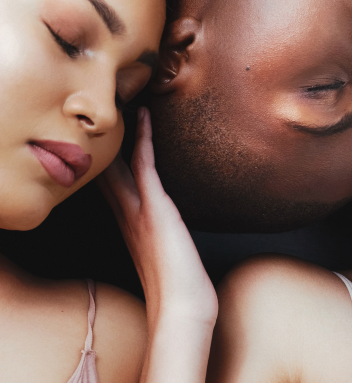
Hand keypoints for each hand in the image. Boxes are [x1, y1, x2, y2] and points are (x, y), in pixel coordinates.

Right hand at [98, 107, 216, 381]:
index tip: (106, 145)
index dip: (107, 166)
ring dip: (121, 135)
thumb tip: (174, 246)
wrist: (183, 309)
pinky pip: (145, 165)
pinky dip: (143, 140)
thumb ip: (168, 249)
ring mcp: (140, 211)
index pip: (113, 190)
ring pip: (121, 164)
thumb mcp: (172, 264)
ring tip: (121, 107)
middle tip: (104, 118)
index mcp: (132, 230)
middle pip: (108, 173)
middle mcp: (129, 218)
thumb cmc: (183, 293)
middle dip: (106, 147)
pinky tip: (144, 118)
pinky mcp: (155, 207)